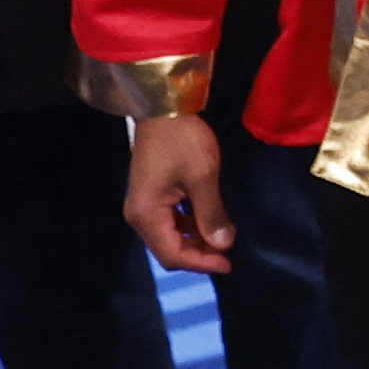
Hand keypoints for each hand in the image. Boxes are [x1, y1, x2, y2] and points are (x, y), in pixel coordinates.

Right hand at [124, 110, 232, 276]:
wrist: (162, 106)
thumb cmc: (182, 140)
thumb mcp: (202, 176)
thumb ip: (211, 214)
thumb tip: (223, 245)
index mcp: (147, 214)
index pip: (173, 254)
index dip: (201, 263)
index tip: (228, 263)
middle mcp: (139, 215)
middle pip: (168, 248)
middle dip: (199, 253)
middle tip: (228, 250)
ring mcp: (143, 204)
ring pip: (169, 235)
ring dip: (195, 238)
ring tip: (222, 235)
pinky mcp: (150, 194)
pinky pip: (168, 220)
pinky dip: (188, 224)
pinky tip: (208, 219)